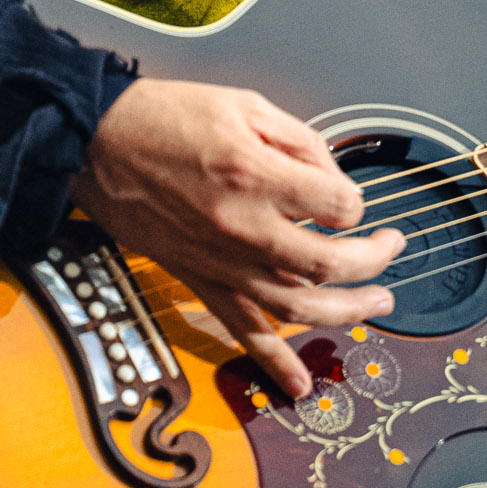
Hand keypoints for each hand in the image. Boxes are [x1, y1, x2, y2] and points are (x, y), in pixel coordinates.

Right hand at [71, 77, 403, 397]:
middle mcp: (242, 226)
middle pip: (330, 262)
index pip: (338, 206)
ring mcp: (221, 261)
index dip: (355, 201)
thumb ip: (298, 141)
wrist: (96, 141)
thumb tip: (332, 178)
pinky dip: (273, 363)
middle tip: (390, 248)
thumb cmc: (162, 117)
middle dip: (372, 259)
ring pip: (300, 306)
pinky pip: (242, 332)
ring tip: (377, 305)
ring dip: (348, 312)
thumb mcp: (244, 103)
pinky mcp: (199, 280)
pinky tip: (300, 384)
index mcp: (255, 174)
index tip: (349, 196)